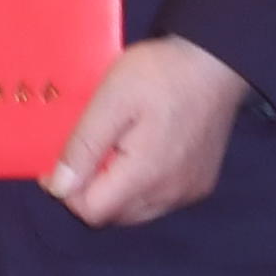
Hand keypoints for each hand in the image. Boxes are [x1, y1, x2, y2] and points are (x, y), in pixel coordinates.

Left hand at [42, 36, 250, 228]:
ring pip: (136, 211)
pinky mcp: (201, 183)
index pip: (92, 212)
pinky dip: (140, 186)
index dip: (67, 190)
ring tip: (111, 149)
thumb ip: (84, 146)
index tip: (58, 160)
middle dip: (90, 191)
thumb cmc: (160, 74)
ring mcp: (189, 192)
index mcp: (146, 176)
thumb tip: (58, 188)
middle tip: (84, 150)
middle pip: (113, 215)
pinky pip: (159, 200)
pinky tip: (138, 152)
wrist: (217, 60)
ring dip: (115, 191)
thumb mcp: (111, 99)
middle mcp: (171, 195)